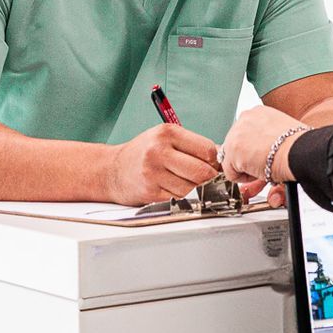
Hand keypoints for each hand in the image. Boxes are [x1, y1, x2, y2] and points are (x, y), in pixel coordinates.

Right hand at [104, 123, 220, 204]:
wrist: (111, 170)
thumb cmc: (142, 153)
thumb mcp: (164, 138)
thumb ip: (191, 145)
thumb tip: (221, 158)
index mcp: (167, 133)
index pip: (207, 149)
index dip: (215, 160)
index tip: (213, 164)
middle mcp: (159, 151)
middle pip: (202, 171)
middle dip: (209, 178)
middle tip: (207, 178)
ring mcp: (153, 173)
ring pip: (192, 188)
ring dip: (195, 189)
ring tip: (187, 183)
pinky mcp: (150, 192)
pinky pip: (179, 198)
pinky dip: (183, 197)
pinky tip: (175, 189)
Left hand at [221, 106, 306, 188]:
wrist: (300, 151)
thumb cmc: (300, 146)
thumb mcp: (283, 137)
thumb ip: (268, 141)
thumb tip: (260, 155)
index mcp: (259, 113)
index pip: (247, 134)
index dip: (254, 150)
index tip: (263, 157)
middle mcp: (245, 118)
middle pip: (237, 145)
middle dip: (247, 159)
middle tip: (262, 166)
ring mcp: (236, 134)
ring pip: (233, 158)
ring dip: (247, 167)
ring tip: (264, 168)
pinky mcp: (232, 150)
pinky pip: (231, 172)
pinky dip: (244, 178)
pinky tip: (259, 172)